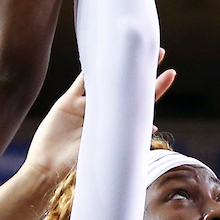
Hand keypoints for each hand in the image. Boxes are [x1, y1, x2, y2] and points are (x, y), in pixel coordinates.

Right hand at [23, 53, 176, 185]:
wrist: (48, 171)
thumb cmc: (78, 171)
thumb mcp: (107, 155)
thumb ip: (126, 142)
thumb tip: (152, 128)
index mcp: (116, 128)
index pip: (140, 105)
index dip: (154, 89)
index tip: (170, 74)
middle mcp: (103, 116)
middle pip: (126, 89)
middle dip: (142, 71)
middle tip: (159, 53)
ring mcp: (85, 109)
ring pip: (105, 82)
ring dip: (117, 65)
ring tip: (131, 47)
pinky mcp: (67, 104)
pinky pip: (80, 83)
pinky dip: (89, 70)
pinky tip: (100, 54)